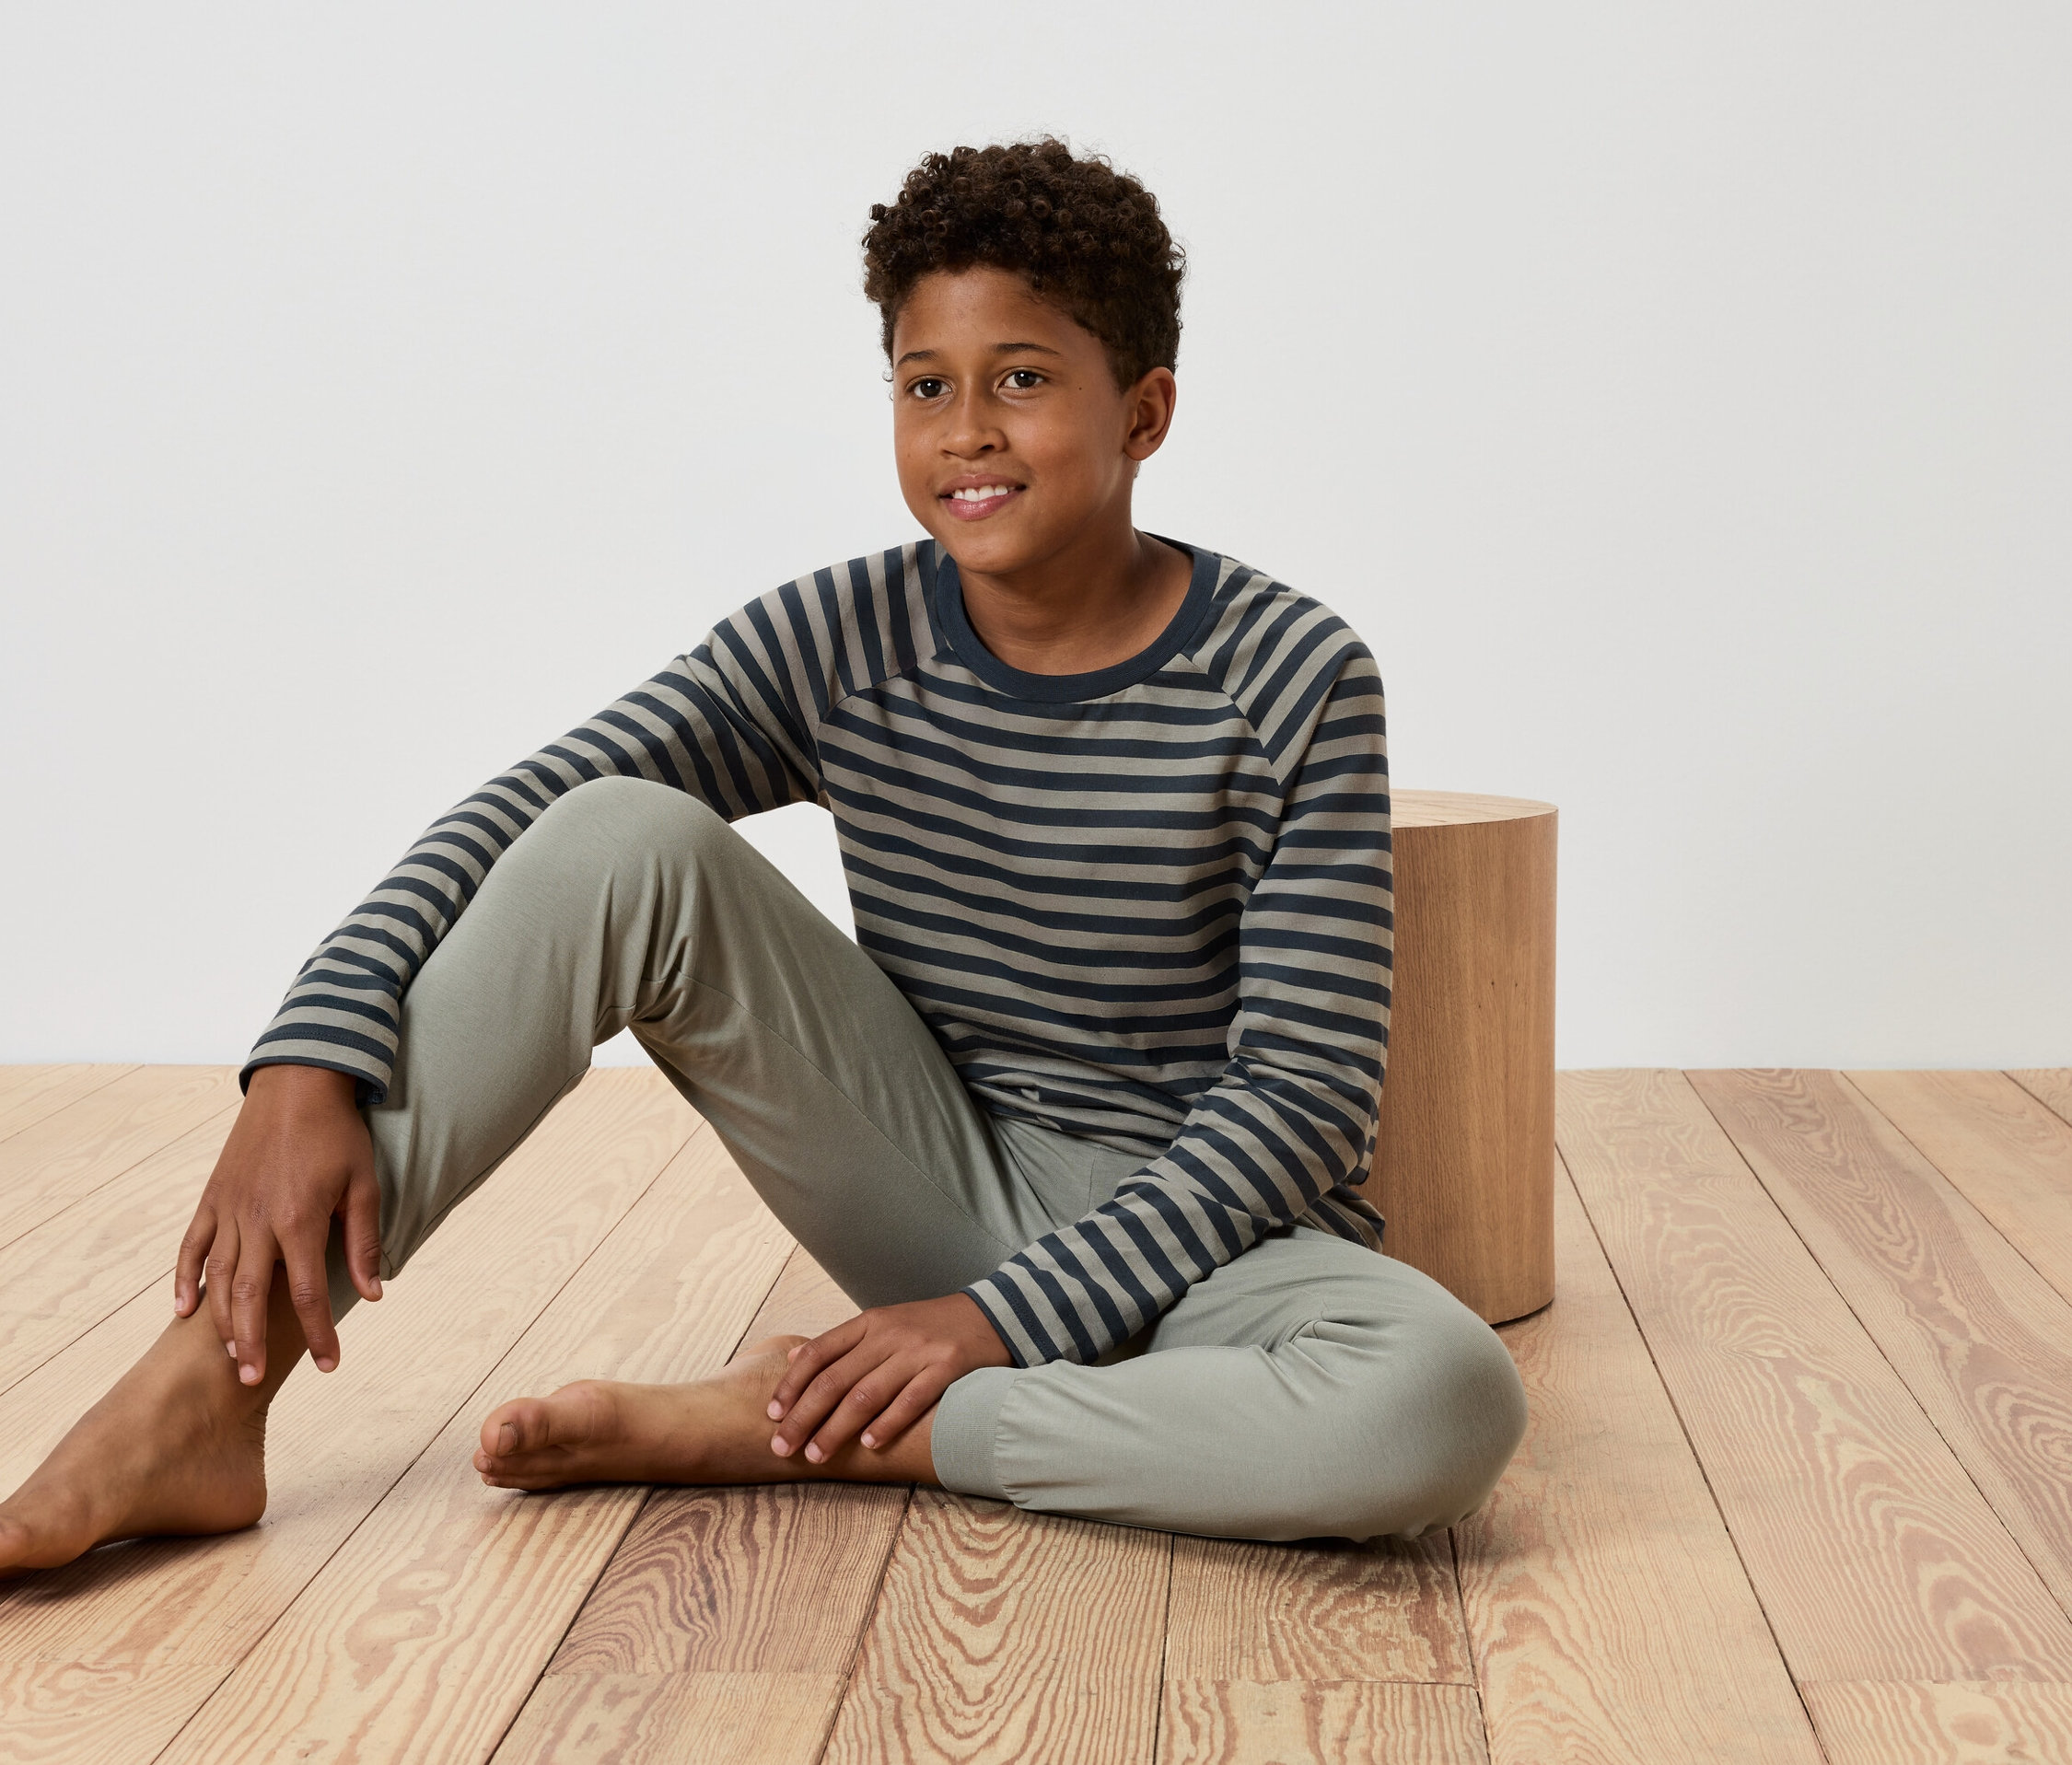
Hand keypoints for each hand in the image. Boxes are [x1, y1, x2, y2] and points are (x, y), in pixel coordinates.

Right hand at [175, 1064, 382, 1383]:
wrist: (299, 1084)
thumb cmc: (338, 1135)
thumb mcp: (364, 1185)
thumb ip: (364, 1242)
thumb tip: (375, 1294)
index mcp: (299, 1219)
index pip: (307, 1293)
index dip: (320, 1333)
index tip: (330, 1365)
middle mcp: (257, 1219)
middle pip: (249, 1297)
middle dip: (253, 1344)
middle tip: (253, 1381)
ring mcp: (229, 1208)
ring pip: (217, 1278)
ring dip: (221, 1323)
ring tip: (231, 1358)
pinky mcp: (211, 1197)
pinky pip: (191, 1245)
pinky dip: (184, 1279)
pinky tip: (184, 1311)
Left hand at [765, 1292, 1011, 1463]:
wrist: (994, 1313)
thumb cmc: (931, 1326)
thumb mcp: (885, 1322)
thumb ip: (843, 1342)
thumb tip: (794, 1356)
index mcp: (870, 1322)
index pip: (819, 1353)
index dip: (791, 1385)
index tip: (772, 1415)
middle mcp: (889, 1335)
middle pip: (835, 1379)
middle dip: (804, 1416)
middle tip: (783, 1447)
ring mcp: (918, 1351)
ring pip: (866, 1393)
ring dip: (837, 1428)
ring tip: (817, 1454)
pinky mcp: (947, 1367)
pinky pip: (912, 1399)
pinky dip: (888, 1423)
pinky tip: (870, 1444)